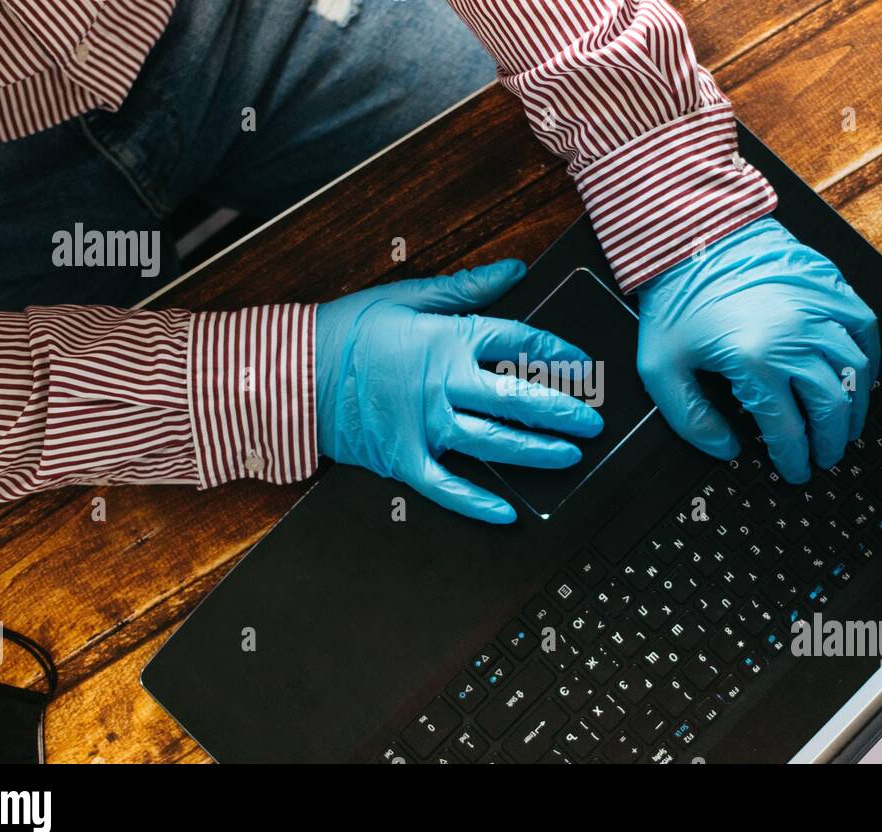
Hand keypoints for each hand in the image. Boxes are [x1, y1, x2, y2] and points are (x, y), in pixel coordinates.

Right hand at [316, 259, 602, 522]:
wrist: (290, 373)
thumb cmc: (346, 331)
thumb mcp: (407, 295)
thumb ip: (466, 287)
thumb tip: (513, 269)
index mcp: (447, 341)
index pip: (518, 344)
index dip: (557, 355)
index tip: (581, 365)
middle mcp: (442, 385)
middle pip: (519, 399)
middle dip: (563, 412)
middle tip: (591, 422)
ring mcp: (424, 427)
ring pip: (495, 443)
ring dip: (538, 452)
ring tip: (569, 457)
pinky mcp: (403, 460)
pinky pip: (448, 488)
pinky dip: (477, 504)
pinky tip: (506, 513)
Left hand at [636, 216, 879, 483]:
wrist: (691, 234)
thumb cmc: (676, 296)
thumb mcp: (660, 368)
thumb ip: (691, 420)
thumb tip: (725, 449)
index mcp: (754, 361)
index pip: (788, 428)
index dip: (794, 458)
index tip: (795, 470)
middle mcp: (795, 337)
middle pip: (830, 405)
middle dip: (831, 440)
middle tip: (826, 456)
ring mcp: (817, 308)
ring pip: (854, 371)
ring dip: (854, 406)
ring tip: (846, 426)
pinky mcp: (828, 284)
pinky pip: (863, 326)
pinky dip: (868, 355)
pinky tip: (861, 374)